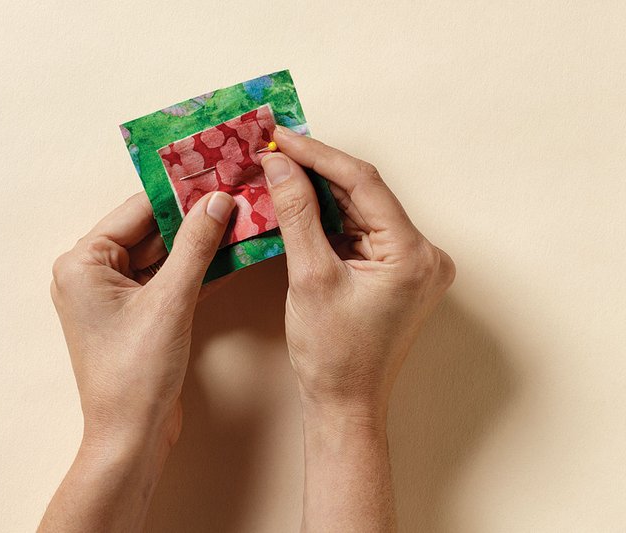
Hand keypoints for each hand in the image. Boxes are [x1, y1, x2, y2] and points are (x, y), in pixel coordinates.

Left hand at [41, 191, 234, 531]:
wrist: (132, 436)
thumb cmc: (136, 373)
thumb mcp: (170, 301)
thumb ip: (195, 247)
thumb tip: (218, 202)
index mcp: (83, 262)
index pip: (137, 210)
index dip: (179, 192)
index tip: (214, 173)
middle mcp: (92, 274)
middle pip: (151, 231)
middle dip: (193, 218)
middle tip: (234, 194)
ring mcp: (114, 295)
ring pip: (163, 255)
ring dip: (199, 243)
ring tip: (239, 218)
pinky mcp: (136, 314)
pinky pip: (167, 280)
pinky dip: (196, 270)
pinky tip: (230, 254)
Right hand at [261, 126, 455, 422]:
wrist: (345, 403)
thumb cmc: (332, 354)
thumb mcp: (310, 277)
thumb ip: (297, 215)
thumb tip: (280, 166)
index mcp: (413, 254)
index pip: (364, 183)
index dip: (319, 155)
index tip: (282, 139)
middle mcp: (424, 254)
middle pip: (366, 194)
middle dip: (318, 171)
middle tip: (276, 150)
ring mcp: (413, 264)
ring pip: (363, 210)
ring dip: (322, 192)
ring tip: (281, 171)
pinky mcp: (398, 272)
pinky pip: (362, 231)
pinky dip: (331, 218)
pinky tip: (301, 203)